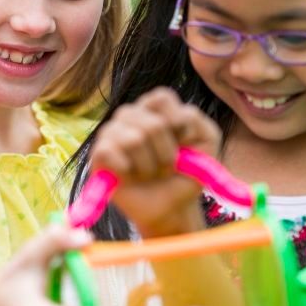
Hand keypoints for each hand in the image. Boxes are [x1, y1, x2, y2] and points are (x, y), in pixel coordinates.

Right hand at [89, 87, 220, 236]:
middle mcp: (132, 115)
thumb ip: (197, 121)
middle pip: (152, 124)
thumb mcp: (206, 142)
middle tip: (168, 166)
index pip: (161, 98)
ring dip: (149, 166)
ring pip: (132, 140)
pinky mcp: (99, 154)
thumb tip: (175, 118)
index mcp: (157, 108)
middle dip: (167, 153)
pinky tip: (130, 175)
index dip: (176, 122)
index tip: (185, 142)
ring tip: (150, 173)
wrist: (172, 207)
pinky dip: (125, 168)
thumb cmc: (187, 172)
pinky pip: (107, 151)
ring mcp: (112, 132)